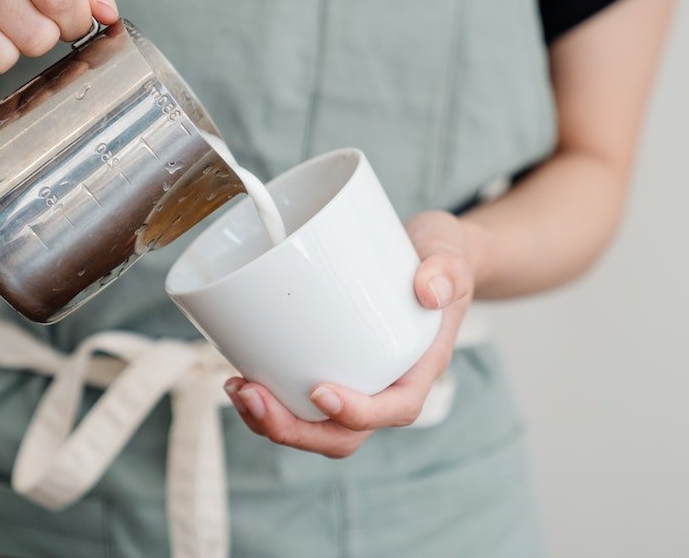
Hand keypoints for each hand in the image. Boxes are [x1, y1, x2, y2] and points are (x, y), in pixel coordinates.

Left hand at [223, 210, 473, 458]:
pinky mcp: (332, 370)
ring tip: (238, 390)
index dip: (357, 413)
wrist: (427, 256)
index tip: (320, 390)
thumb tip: (429, 290)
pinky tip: (241, 378)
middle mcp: (386, 388)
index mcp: (419, 370)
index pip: (395, 410)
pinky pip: (301, 404)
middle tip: (252, 396)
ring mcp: (357, 384)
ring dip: (274, 422)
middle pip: (343, 434)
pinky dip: (270, 401)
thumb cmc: (439, 259)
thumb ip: (447, 269)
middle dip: (294, 429)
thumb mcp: (450, 254)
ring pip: (317, 428)